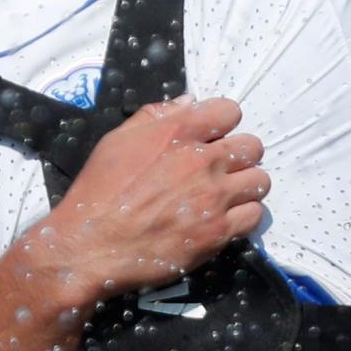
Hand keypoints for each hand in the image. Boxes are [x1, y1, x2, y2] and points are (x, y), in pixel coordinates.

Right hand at [44, 97, 269, 299]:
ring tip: (225, 195)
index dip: (222, 123)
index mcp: (178, 132)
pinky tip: (223, 218)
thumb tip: (189, 103)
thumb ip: (155, 116)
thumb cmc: (99, 192)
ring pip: (259, 181)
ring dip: (245, 185)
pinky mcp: (218, 232)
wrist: (91, 246)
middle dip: (238, 155)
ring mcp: (214, 197)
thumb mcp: (116, 140)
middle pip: (251, 146)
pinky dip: (243, 216)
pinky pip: (254, 215)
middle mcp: (202, 161)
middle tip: (220, 169)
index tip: (212, 137)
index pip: (230, 111)